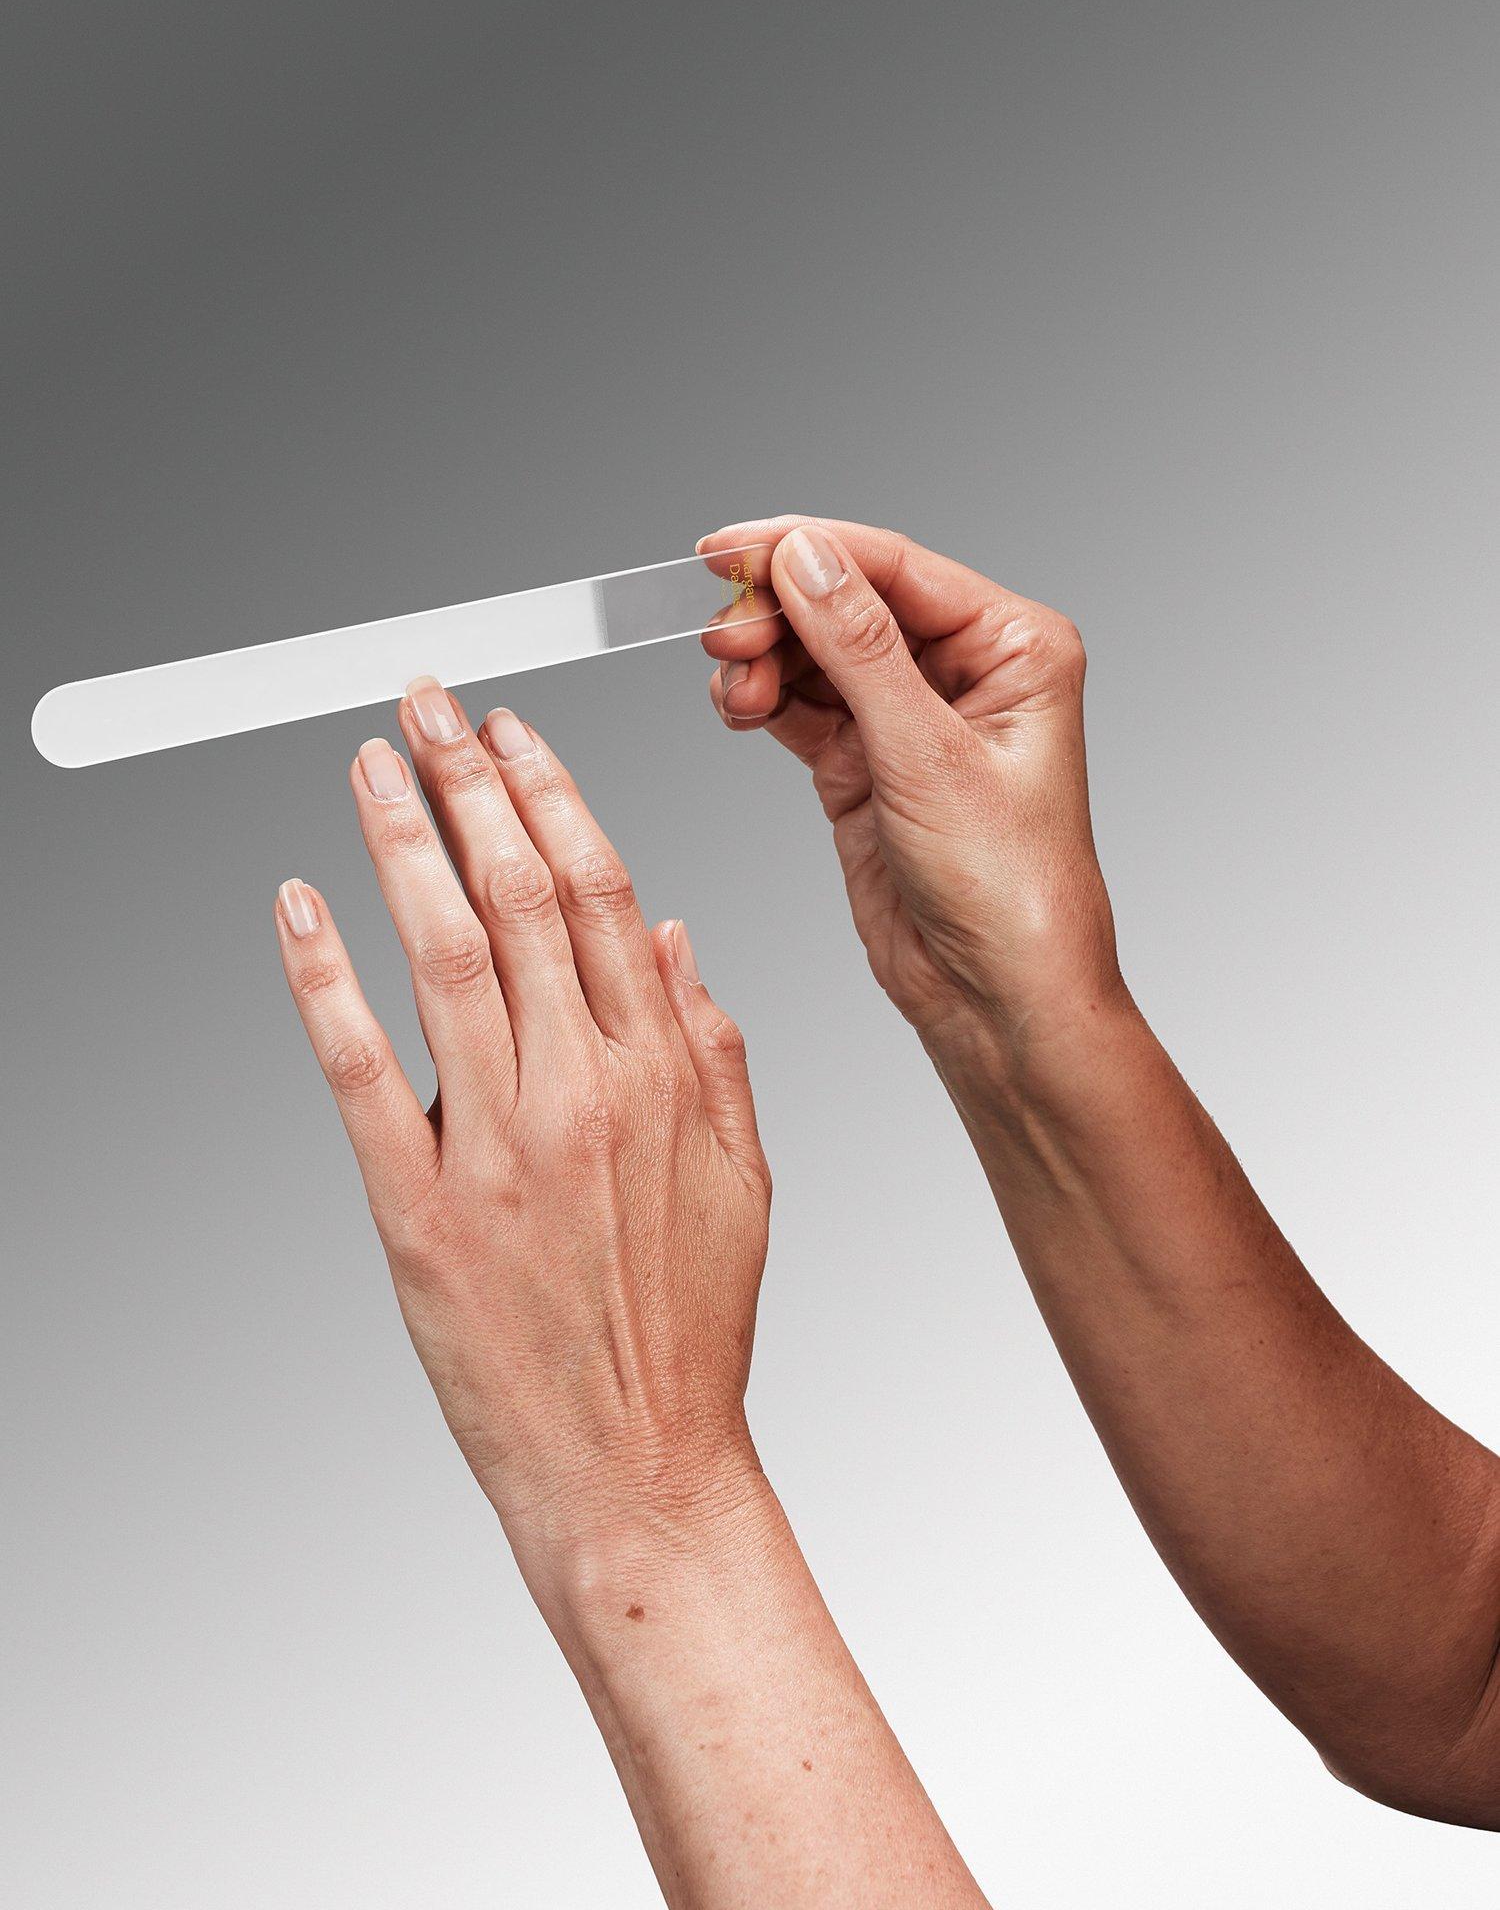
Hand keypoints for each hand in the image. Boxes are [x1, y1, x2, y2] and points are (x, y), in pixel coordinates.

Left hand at [274, 680, 770, 1610]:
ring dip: (402, 844)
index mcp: (665, 1073)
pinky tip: (298, 905)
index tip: (512, 733)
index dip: (550, 796)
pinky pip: (363, 1069)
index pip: (603, 893)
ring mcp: (501, 1149)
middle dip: (470, 782)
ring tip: (371, 765)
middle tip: (428, 704)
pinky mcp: (420, 1211)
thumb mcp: (743, 1177)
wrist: (642, 1469)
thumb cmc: (687, 1330)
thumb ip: (714, 1047)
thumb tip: (674, 935)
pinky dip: (325, 977)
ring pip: (446, 955)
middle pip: (521, 897)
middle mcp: (585, 1092)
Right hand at [700, 517, 1126, 1088]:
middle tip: (719, 632)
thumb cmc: (1010, 891)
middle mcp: (965, 672)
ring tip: (732, 687)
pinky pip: (802, 707)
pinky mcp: (867, 766)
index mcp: (1013, 647)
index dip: (805, 551)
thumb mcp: (928, 758)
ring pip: (815, 655)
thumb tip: (806, 558)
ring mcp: (911, 720)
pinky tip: (740, 708)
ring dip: (763, 661)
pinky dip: (763, 702)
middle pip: (845, 603)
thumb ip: (859, 649)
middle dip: (776, 611)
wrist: (997, 1000)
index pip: (893, 569)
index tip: (730, 551)